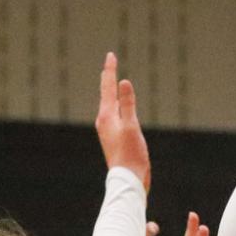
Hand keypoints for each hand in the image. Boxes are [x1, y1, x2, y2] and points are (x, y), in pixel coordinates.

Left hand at [94, 52, 151, 191]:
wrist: (128, 180)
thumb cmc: (131, 155)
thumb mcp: (131, 126)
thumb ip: (127, 104)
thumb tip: (123, 82)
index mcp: (106, 116)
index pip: (108, 87)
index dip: (110, 70)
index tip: (111, 55)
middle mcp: (104, 121)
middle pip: (106, 93)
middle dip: (109, 78)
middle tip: (110, 62)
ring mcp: (108, 130)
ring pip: (109, 104)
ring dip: (111, 91)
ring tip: (112, 80)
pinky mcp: (114, 138)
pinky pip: (114, 114)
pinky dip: (117, 104)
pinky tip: (118, 108)